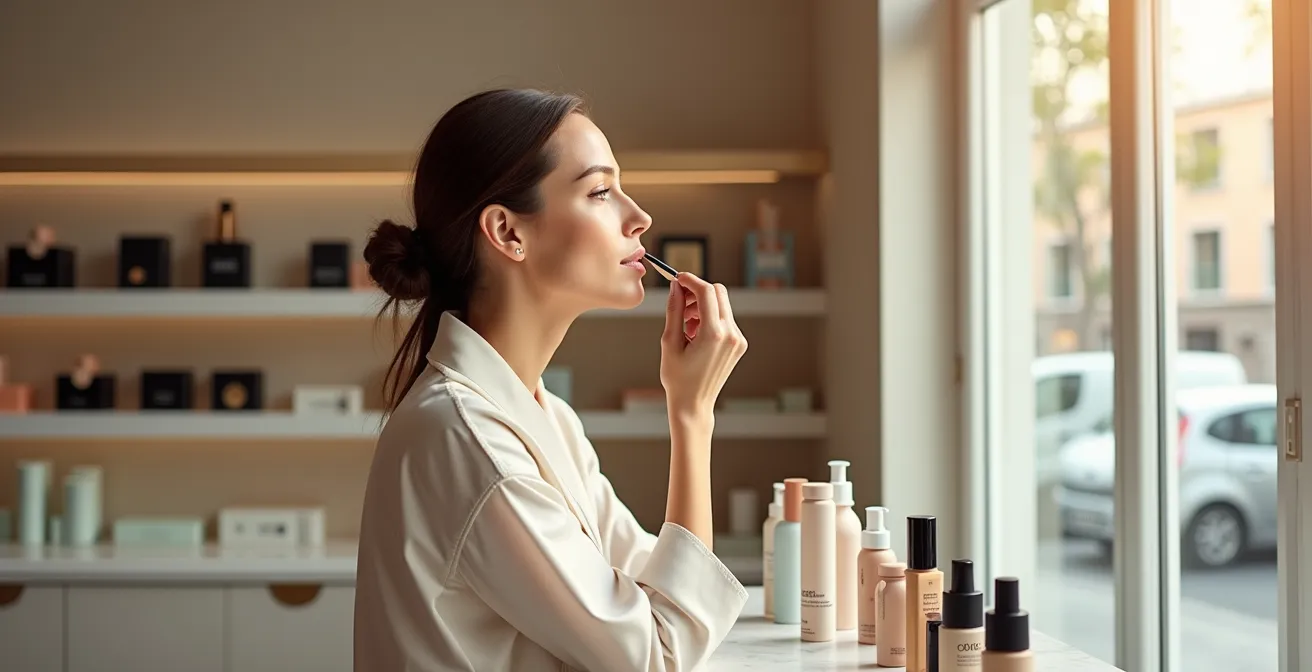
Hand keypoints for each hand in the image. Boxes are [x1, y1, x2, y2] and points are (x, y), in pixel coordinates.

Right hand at [659, 274, 747, 422]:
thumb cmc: (678, 378)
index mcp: (713, 334)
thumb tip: (676, 287)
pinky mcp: (740, 344)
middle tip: (680, 303)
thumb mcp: (669, 342)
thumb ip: (674, 310)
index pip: (706, 291)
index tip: (677, 279)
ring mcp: (738, 340)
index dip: (690, 280)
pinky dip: (710, 318)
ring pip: (722, 304)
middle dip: (697, 292)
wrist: (694, 404)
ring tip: (685, 324)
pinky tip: (696, 334)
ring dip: (703, 306)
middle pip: (718, 292)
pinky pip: (726, 319)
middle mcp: (731, 334)